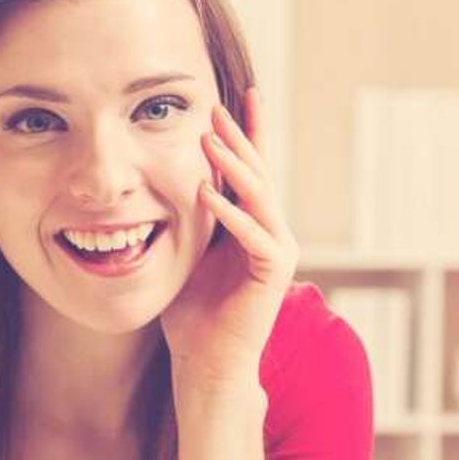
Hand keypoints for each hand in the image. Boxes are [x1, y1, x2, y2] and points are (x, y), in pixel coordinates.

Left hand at [159, 87, 299, 388]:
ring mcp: (277, 251)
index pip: (250, 171)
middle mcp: (272, 233)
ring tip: (209, 136)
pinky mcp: (273, 272)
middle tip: (217, 106)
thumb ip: (193, 216)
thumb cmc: (194, 314)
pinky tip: (205, 192)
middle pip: (257, 174)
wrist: (208, 362)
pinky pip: (252, 235)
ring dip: (232, 165)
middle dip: (238, 137)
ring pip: (258, 196)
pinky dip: (229, 213)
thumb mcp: (189, 251)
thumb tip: (181, 175)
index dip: (246, 133)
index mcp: (251, 226)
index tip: (237, 97)